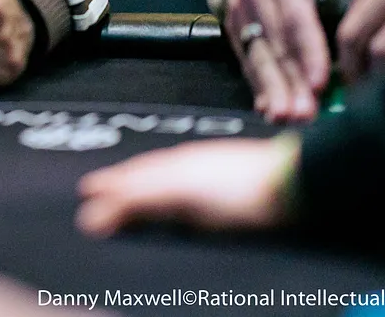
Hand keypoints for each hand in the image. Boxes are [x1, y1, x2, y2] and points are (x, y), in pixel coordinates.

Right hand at [76, 137, 297, 236]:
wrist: (298, 183)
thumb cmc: (237, 189)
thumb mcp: (177, 195)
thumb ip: (136, 202)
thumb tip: (90, 217)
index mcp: (170, 167)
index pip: (130, 178)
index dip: (107, 188)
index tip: (86, 193)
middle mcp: (188, 166)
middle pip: (145, 173)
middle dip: (120, 182)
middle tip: (97, 190)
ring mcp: (214, 173)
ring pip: (167, 177)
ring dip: (144, 183)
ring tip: (131, 191)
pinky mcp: (235, 186)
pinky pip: (188, 182)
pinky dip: (170, 187)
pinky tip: (180, 196)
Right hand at [225, 0, 347, 121]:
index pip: (293, 14)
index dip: (306, 50)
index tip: (320, 81)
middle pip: (273, 39)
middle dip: (289, 81)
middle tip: (305, 114)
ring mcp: (238, 5)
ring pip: (256, 53)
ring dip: (272, 89)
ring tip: (288, 118)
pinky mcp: (232, 22)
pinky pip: (246, 57)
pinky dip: (258, 85)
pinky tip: (270, 109)